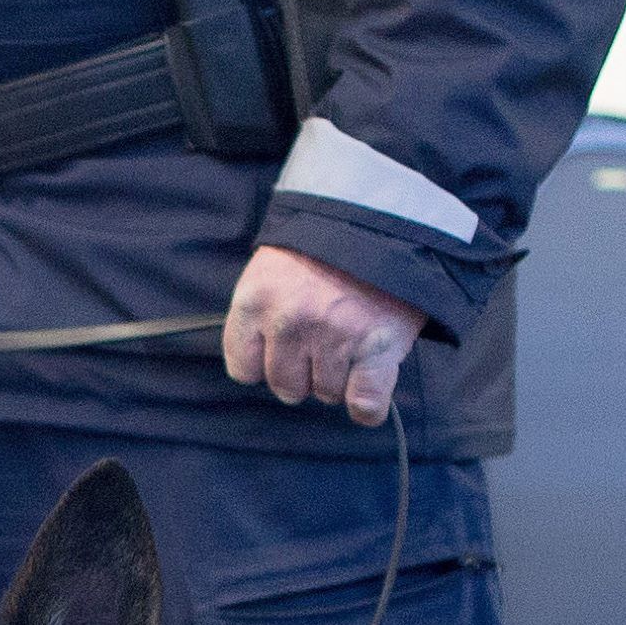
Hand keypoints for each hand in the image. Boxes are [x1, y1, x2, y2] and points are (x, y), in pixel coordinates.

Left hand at [223, 245, 425, 426]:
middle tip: (323, 341)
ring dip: (338, 378)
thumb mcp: (272, 268)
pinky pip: (365, 403)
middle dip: (303, 372)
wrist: (382, 219)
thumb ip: (260, 314)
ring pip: (326, 394)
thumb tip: (260, 366)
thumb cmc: (323, 248)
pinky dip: (368, 405)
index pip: (243, 368)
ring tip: (351, 341)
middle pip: (285, 386)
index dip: (264, 362)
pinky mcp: (376, 349)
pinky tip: (369, 388)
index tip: (281, 349)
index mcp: (256, 301)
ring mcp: (334, 337)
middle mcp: (290, 322)